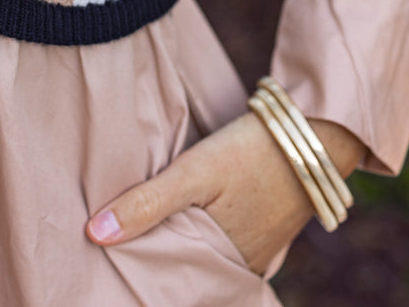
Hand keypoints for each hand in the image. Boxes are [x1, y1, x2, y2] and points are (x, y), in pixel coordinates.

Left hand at [85, 112, 365, 274]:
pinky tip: (184, 219)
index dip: (137, 267)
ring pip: (207, 255)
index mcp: (222, 262)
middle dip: (156, 258)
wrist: (314, 130)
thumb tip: (94, 233)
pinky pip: (226, 244)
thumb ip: (147, 203)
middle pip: (187, 268)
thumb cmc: (251, 151)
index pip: (168, 278)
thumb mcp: (194, 171)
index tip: (107, 258)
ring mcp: (258, 250)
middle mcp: (242, 266)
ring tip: (141, 230)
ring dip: (179, 245)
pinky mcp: (266, 232)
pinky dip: (204, 235)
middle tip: (116, 244)